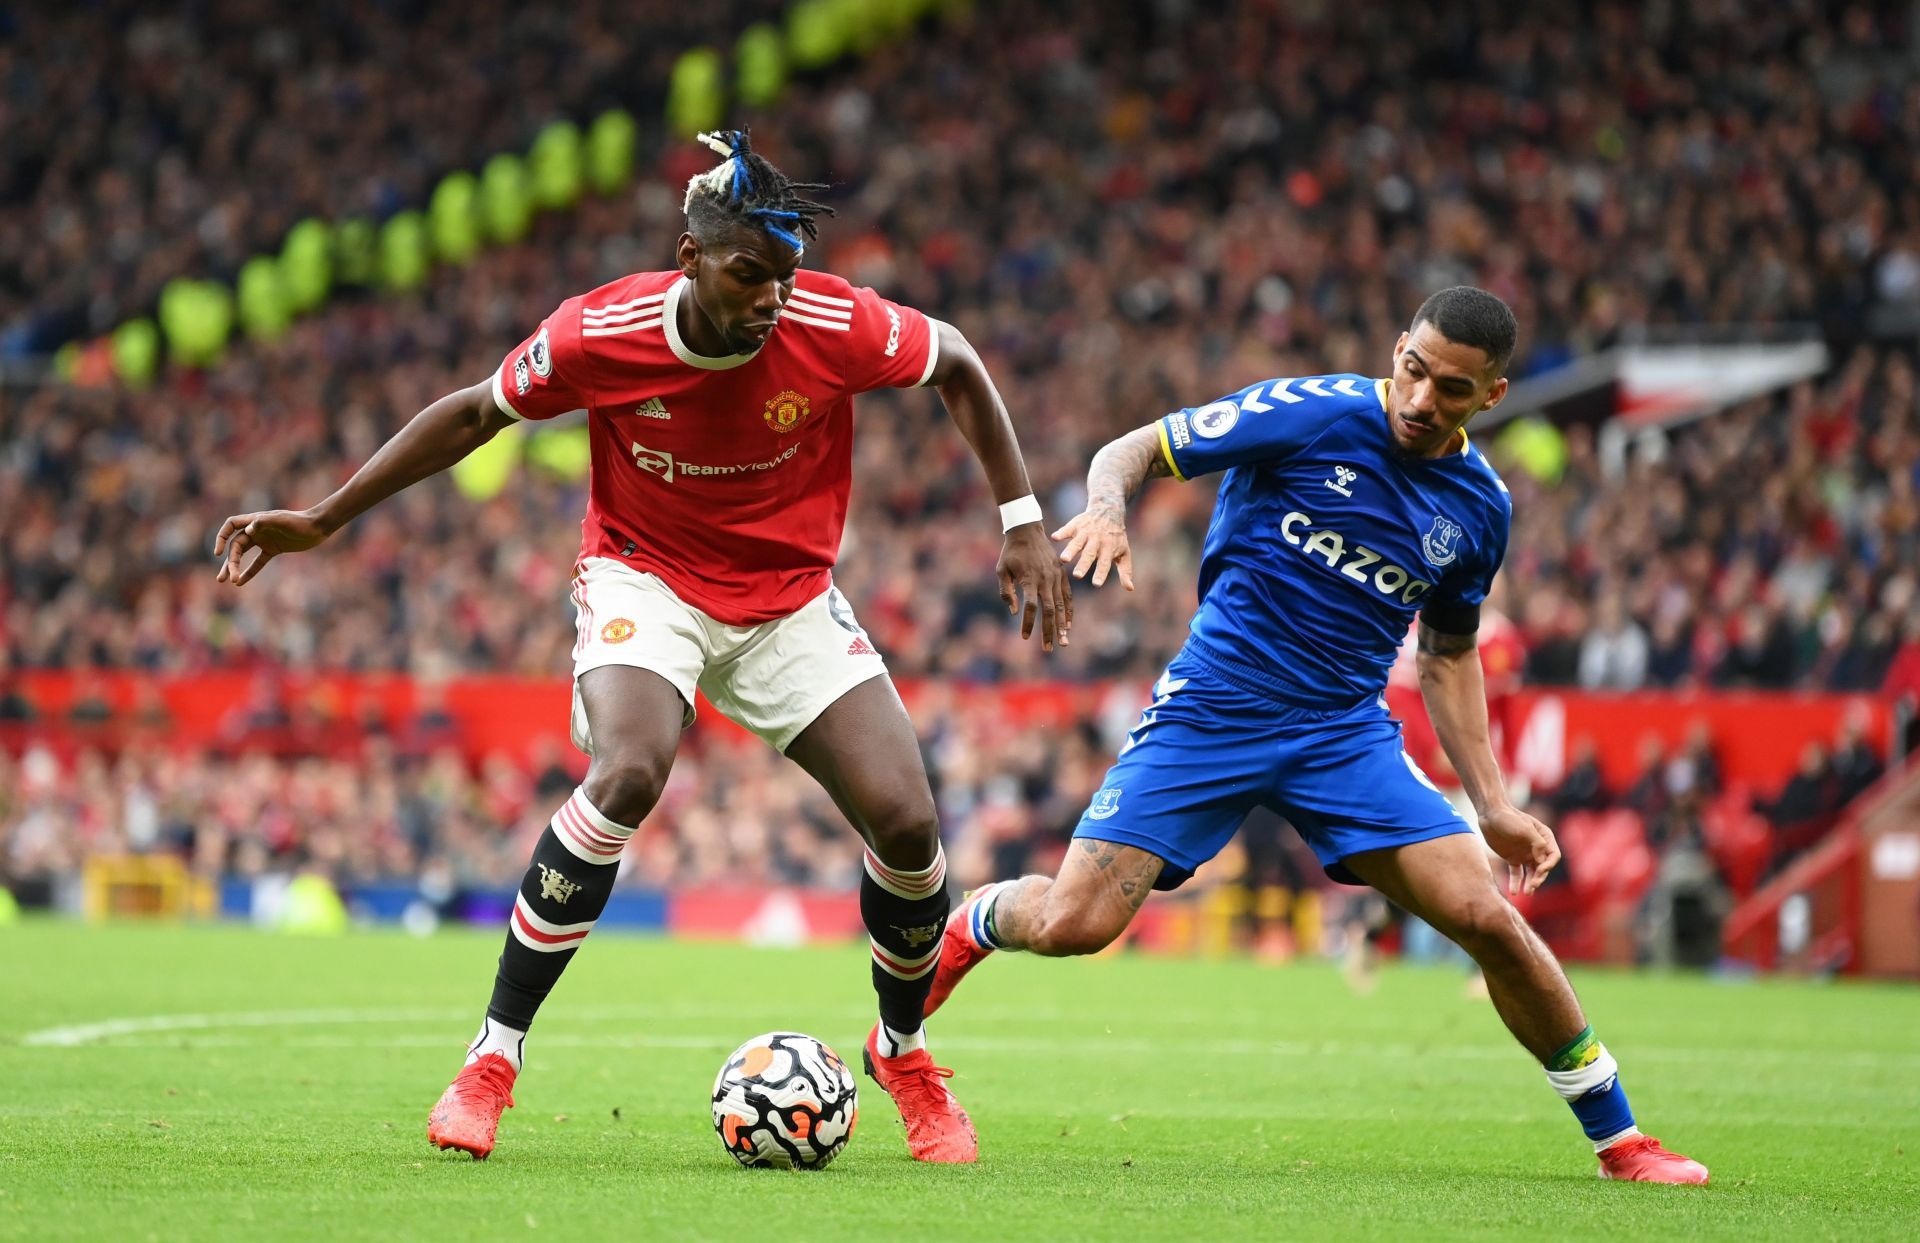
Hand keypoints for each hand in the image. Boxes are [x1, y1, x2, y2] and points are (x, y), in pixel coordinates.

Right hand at [213, 509, 331, 585]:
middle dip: (230, 562)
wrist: (317, 527)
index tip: (218, 552)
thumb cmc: (299, 521)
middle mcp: (256, 530)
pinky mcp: (273, 550)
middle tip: (226, 578)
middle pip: (235, 546)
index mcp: (254, 520)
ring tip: (230, 581)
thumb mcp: (282, 520)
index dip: (221, 537)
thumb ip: (264, 522)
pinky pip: (258, 562)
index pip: (231, 525)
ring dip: (235, 567)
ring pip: (243, 555)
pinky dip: (250, 572)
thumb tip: (248, 530)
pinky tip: (241, 582)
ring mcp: (264, 540)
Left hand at [997, 522, 1071, 650]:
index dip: (1028, 623)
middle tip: (1050, 648)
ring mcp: (1055, 577)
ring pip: (1061, 605)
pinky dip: (1069, 611)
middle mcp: (1045, 580)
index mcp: (1029, 579)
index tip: (1025, 637)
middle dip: (1050, 631)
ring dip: (1062, 625)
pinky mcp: (1061, 574)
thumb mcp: (1001, 570)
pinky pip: (1067, 596)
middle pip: (1050, 610)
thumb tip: (1014, 612)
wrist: (1027, 531)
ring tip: (1063, 641)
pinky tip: (1069, 625)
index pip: (1031, 607)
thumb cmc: (1010, 552)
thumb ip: (1006, 592)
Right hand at [1052, 504, 1133, 590]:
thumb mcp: (1124, 553)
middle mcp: (1097, 540)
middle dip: (1083, 564)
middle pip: (1089, 554)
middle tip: (1077, 576)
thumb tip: (1130, 589)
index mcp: (1109, 549)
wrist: (1108, 510)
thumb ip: (1125, 571)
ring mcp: (1086, 532)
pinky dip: (1061, 532)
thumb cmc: (1116, 537)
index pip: (1105, 563)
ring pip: (1077, 542)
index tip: (1096, 584)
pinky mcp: (1076, 525)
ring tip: (1064, 559)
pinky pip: (1068, 528)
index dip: (1101, 573)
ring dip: (1070, 550)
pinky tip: (1054, 537)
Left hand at [1478, 804, 1561, 895]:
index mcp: (1544, 838)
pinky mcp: (1512, 858)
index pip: (1553, 855)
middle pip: (1543, 867)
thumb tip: (1543, 860)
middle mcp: (1537, 848)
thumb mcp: (1525, 828)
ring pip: (1531, 873)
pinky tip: (1514, 892)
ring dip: (1530, 883)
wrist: (1489, 815)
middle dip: (1539, 877)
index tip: (1540, 870)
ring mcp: (1525, 854)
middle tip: (1532, 886)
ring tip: (1526, 893)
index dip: (1548, 865)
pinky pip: (1517, 873)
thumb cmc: (1509, 818)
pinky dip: (1516, 882)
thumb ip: (1537, 843)